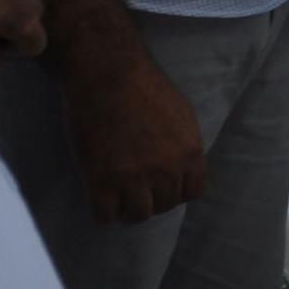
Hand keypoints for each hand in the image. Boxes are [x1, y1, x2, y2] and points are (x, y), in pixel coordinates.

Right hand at [65, 45, 206, 223]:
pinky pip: (104, 216)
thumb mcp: (180, 114)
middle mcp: (166, 171)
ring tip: (116, 197)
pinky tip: (97, 196)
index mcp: (190, 154)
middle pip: (164, 206)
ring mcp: (133, 179)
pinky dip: (101, 211)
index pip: (191, 193)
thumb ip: (183, 144)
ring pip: (137, 215)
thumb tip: (180, 165)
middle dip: (151, 199)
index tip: (160, 185)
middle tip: (134, 189)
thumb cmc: (142, 84)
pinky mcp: (100, 181)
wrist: (106, 72)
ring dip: (126, 209)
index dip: (175, 190)